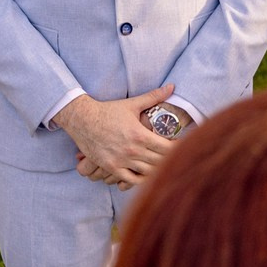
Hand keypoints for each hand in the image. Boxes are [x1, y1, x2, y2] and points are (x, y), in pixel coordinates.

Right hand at [56, 84, 176, 187]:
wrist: (82, 120)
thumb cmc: (108, 111)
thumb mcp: (132, 104)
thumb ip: (154, 96)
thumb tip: (172, 86)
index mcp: (140, 135)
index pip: (167, 148)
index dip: (178, 150)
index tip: (184, 148)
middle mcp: (132, 150)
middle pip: (160, 162)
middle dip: (170, 161)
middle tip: (177, 159)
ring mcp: (121, 161)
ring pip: (147, 173)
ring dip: (157, 171)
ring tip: (164, 168)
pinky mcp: (111, 167)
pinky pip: (129, 181)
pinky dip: (139, 180)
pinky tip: (145, 176)